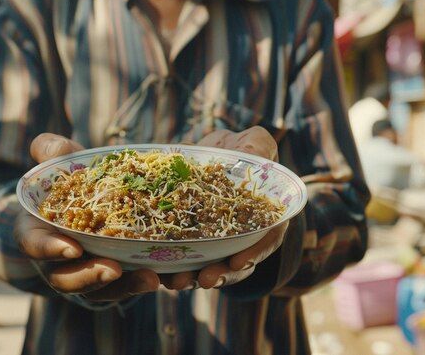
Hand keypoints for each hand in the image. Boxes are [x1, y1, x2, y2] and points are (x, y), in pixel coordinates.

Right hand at [17, 133, 159, 300]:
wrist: (92, 200)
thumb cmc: (71, 183)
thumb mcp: (62, 165)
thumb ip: (54, 152)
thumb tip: (47, 145)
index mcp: (38, 231)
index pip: (33, 244)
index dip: (48, 248)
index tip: (71, 248)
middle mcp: (57, 261)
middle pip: (65, 278)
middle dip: (88, 276)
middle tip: (113, 270)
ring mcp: (86, 273)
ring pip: (100, 290)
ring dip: (125, 287)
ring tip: (150, 278)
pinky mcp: (114, 279)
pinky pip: (128, 287)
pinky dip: (147, 282)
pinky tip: (171, 276)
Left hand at [162, 126, 286, 289]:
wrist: (211, 155)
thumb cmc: (240, 150)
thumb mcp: (253, 143)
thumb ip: (256, 147)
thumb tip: (250, 152)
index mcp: (265, 217)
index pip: (266, 240)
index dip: (254, 254)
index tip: (238, 262)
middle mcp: (243, 236)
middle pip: (237, 263)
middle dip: (221, 274)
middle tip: (205, 279)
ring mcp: (217, 242)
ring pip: (209, 267)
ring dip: (193, 278)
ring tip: (177, 282)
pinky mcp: (192, 241)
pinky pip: (184, 259)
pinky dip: (173, 268)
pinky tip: (158, 272)